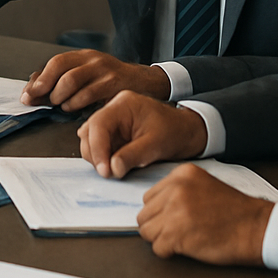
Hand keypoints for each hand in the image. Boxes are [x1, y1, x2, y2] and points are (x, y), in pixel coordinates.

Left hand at [21, 50, 171, 110]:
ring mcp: (104, 70)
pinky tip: (74, 108)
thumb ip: (61, 83)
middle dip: (45, 87)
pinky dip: (76, 104)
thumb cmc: (111, 83)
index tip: (28, 95)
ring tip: (62, 105)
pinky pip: (88, 94)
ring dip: (61, 97)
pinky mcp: (114, 83)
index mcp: (83, 56)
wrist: (145, 83)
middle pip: (60, 68)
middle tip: (42, 101)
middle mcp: (92, 59)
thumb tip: (33, 92)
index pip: (54, 63)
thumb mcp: (87, 76)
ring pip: (71, 80)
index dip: (39, 80)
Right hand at [78, 90, 207, 177]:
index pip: (99, 124)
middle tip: (109, 173)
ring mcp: (112, 121)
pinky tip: (115, 164)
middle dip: (96, 154)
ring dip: (98, 157)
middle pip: (90, 131)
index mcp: (124, 104)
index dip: (97, 148)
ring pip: (91, 139)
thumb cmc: (176, 132)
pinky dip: (103, 157)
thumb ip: (132, 155)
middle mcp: (114, 109)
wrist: (187, 132)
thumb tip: (112, 168)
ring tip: (115, 170)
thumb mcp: (156, 145)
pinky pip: (99, 145)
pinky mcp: (113, 132)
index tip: (104, 170)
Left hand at [136, 163, 270, 265]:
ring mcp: (174, 211)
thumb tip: (156, 209)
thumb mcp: (204, 186)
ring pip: (147, 231)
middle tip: (177, 233)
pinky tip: (187, 248)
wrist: (257, 227)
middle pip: (145, 214)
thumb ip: (178, 192)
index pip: (149, 197)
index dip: (160, 213)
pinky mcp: (176, 234)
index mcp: (181, 175)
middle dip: (158, 226)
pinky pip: (157, 248)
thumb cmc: (236, 212)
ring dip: (161, 240)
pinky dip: (169, 253)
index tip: (174, 219)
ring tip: (182, 240)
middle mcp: (175, 189)